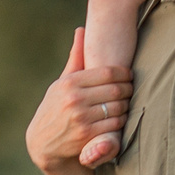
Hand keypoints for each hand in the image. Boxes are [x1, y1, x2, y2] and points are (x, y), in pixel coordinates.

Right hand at [26, 29, 133, 174]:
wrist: (42, 144)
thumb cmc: (56, 108)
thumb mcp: (61, 83)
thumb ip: (76, 58)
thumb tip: (81, 29)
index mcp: (69, 82)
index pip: (108, 72)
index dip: (124, 73)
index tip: (128, 75)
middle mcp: (74, 98)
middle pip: (116, 90)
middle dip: (129, 90)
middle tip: (132, 90)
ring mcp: (81, 118)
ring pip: (118, 107)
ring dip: (127, 106)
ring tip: (127, 103)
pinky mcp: (87, 135)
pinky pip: (115, 125)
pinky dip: (122, 122)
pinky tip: (121, 119)